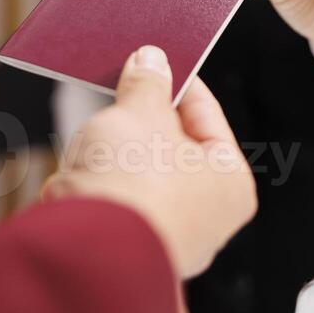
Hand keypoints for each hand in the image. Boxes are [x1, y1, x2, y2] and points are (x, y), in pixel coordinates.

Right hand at [42, 46, 256, 283]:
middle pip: (173, 147)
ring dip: (117, 148)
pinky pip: (112, 198)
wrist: (83, 251)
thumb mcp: (141, 111)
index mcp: (230, 186)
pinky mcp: (120, 248)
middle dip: (144, 116)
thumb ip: (148, 83)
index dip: (180, 84)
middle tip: (127, 87)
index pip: (208, 118)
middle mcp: (204, 221)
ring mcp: (162, 240)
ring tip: (101, 126)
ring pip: (139, 173)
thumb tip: (150, 61)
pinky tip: (83, 162)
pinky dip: (98, 178)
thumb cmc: (134, 186)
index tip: (158, 63)